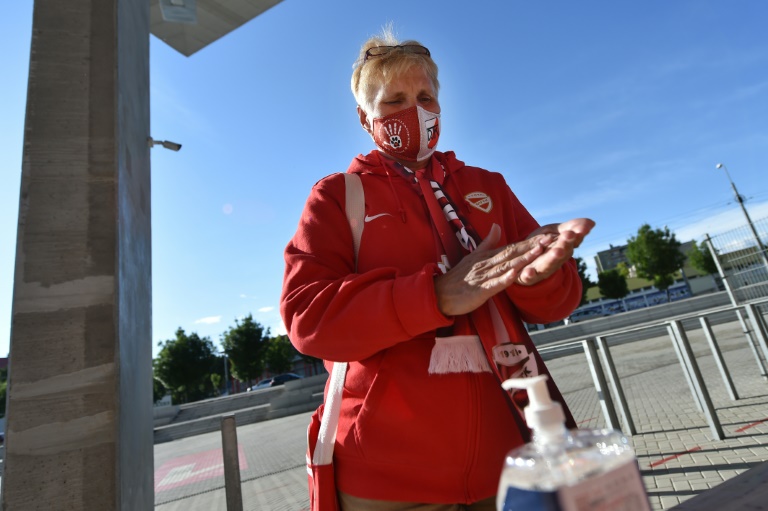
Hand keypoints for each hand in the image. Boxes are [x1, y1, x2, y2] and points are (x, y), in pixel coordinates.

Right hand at [433, 219, 594, 315]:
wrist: (439, 294)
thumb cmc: (458, 278)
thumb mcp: (473, 257)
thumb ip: (487, 243)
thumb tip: (496, 226)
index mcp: (488, 257)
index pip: (512, 247)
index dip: (530, 241)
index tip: (547, 235)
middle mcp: (488, 264)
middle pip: (513, 253)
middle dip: (532, 246)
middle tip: (551, 239)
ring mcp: (485, 276)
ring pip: (508, 266)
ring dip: (524, 258)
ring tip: (540, 251)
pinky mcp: (481, 290)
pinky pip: (495, 284)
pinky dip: (506, 278)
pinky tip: (517, 274)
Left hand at [516, 218, 594, 285]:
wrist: (522, 259)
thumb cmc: (542, 244)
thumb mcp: (554, 231)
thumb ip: (572, 227)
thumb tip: (592, 223)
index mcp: (563, 249)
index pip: (571, 242)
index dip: (575, 236)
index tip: (578, 229)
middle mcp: (555, 261)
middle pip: (561, 253)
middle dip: (565, 244)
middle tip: (570, 234)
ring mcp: (541, 269)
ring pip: (547, 265)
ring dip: (552, 259)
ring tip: (558, 251)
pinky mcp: (528, 277)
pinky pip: (529, 277)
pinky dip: (530, 275)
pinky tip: (528, 272)